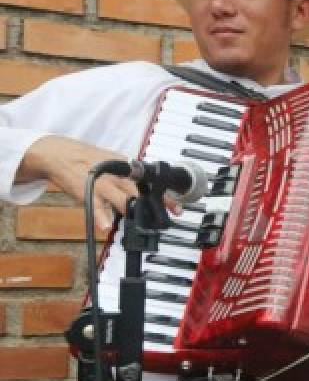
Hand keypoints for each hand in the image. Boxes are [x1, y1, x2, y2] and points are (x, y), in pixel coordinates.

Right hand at [21, 136, 179, 232]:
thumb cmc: (91, 161)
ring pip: (121, 200)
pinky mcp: (86, 193)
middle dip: (152, 208)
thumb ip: (132, 177)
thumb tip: (150, 191)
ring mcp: (102, 185)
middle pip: (140, 194)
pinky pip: (96, 207)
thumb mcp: (115, 164)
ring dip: (131, 212)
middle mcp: (117, 176)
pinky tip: (106, 226)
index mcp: (126, 169)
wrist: (60, 154)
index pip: (151, 184)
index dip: (165, 198)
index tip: (177, 210)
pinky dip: (101, 217)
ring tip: (139, 224)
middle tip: (162, 222)